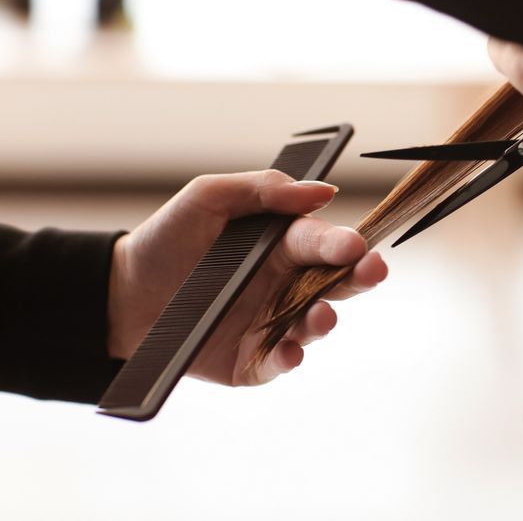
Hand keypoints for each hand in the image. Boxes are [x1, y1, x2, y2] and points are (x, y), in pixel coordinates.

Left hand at [106, 170, 387, 385]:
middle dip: (359, 278)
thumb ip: (264, 190)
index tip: (356, 244)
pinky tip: (290, 351)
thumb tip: (323, 190)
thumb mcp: (209, 198)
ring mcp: (272, 324)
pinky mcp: (252, 360)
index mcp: (283, 245)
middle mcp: (287, 285)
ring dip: (323, 321)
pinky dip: (288, 358)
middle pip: (336, 283)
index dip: (342, 242)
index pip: (322, 241)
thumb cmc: (168, 238)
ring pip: (313, 324)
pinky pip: (279, 361)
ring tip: (322, 316)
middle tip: (374, 272)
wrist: (119, 293)